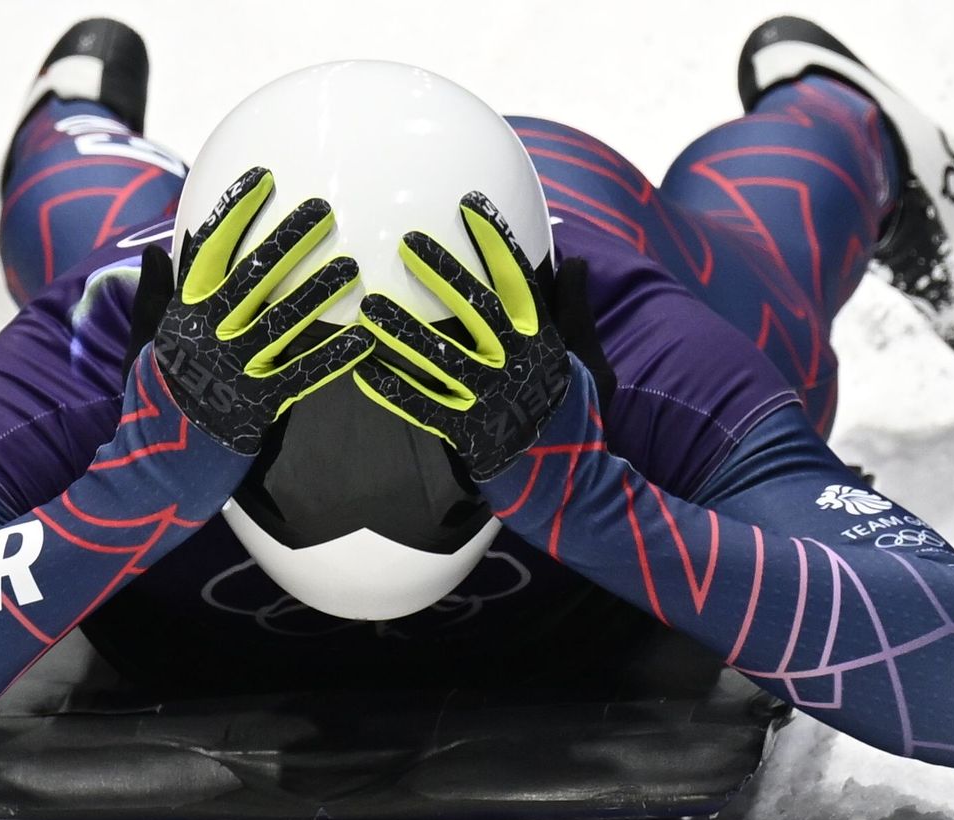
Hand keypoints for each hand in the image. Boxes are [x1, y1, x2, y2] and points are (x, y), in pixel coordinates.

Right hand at [133, 167, 372, 454]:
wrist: (156, 464)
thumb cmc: (157, 397)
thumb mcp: (145, 341)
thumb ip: (156, 294)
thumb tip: (157, 246)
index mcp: (183, 312)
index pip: (209, 251)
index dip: (235, 213)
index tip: (263, 179)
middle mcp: (207, 335)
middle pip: (253, 278)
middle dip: (288, 240)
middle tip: (323, 209)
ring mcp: (234, 369)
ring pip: (282, 322)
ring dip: (319, 292)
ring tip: (351, 265)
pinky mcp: (257, 405)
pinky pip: (302, 375)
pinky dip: (333, 358)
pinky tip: (363, 340)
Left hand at [351, 193, 571, 479]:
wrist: (569, 480)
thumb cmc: (577, 412)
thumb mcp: (588, 357)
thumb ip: (575, 308)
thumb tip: (576, 260)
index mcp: (543, 340)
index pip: (518, 281)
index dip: (494, 242)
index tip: (469, 205)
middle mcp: (516, 363)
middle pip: (475, 309)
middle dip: (442, 273)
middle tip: (409, 241)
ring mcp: (489, 398)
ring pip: (440, 357)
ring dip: (402, 331)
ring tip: (370, 307)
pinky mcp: (468, 432)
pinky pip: (423, 406)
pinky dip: (393, 389)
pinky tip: (364, 368)